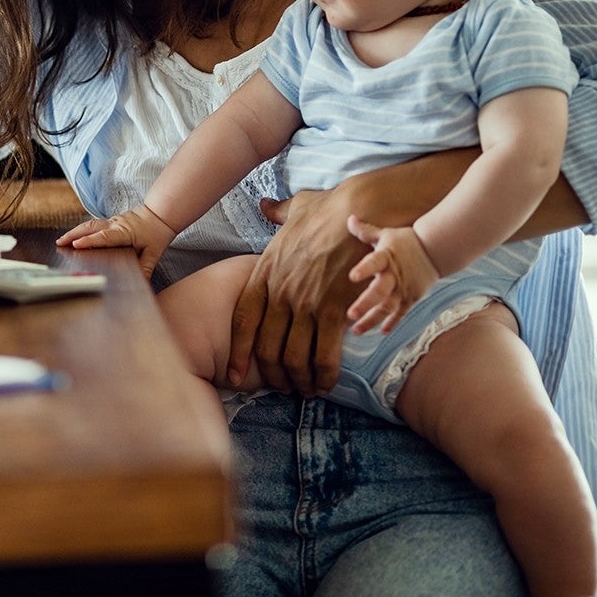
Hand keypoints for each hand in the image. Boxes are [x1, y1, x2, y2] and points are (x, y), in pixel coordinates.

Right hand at [57, 205, 175, 278]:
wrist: (161, 213)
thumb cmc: (157, 232)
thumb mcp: (154, 253)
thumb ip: (146, 268)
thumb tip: (141, 284)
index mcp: (125, 232)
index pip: (104, 237)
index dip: (90, 241)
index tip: (76, 245)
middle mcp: (115, 224)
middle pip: (91, 227)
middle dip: (73, 234)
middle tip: (60, 243)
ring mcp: (112, 221)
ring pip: (90, 224)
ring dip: (75, 231)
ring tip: (62, 240)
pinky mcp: (111, 221)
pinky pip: (94, 225)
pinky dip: (82, 230)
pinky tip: (74, 237)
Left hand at [227, 190, 367, 395]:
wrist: (362, 210)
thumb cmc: (330, 208)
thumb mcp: (295, 208)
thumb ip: (277, 213)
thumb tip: (265, 206)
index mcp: (265, 272)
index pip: (242, 321)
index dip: (238, 352)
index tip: (235, 374)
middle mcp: (280, 292)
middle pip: (266, 347)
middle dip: (272, 375)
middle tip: (282, 387)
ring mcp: (306, 303)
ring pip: (293, 357)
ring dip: (299, 380)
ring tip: (306, 390)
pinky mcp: (334, 310)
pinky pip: (324, 354)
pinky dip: (324, 375)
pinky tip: (326, 383)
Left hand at [344, 216, 440, 334]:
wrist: (436, 250)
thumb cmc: (406, 241)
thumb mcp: (385, 234)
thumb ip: (366, 231)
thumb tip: (349, 218)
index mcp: (386, 257)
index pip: (374, 262)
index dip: (364, 269)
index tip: (352, 277)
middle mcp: (394, 275)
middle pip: (379, 292)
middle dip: (365, 304)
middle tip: (350, 315)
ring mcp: (404, 289)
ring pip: (387, 307)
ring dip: (372, 319)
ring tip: (356, 330)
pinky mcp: (411, 297)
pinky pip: (401, 313)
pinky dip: (392, 322)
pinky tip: (381, 332)